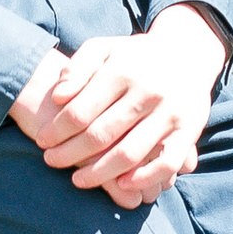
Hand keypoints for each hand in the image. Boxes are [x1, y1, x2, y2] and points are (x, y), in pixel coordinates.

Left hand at [9, 3, 230, 207]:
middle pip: (100, 134)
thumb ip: (78, 67)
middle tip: (51, 161)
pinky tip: (121, 185)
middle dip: (70, 153)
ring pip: (129, 153)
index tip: (42, 140)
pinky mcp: (190, 130)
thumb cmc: (134, 57)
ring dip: (98, 173)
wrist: (188, 53)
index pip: (81, 109)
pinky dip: (144, 178)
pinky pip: (166, 163)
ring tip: (78, 179)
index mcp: (123, 70)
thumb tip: (58, 96)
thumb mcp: (105, 48)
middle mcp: (148, 91)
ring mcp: (170, 112)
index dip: (57, 130)